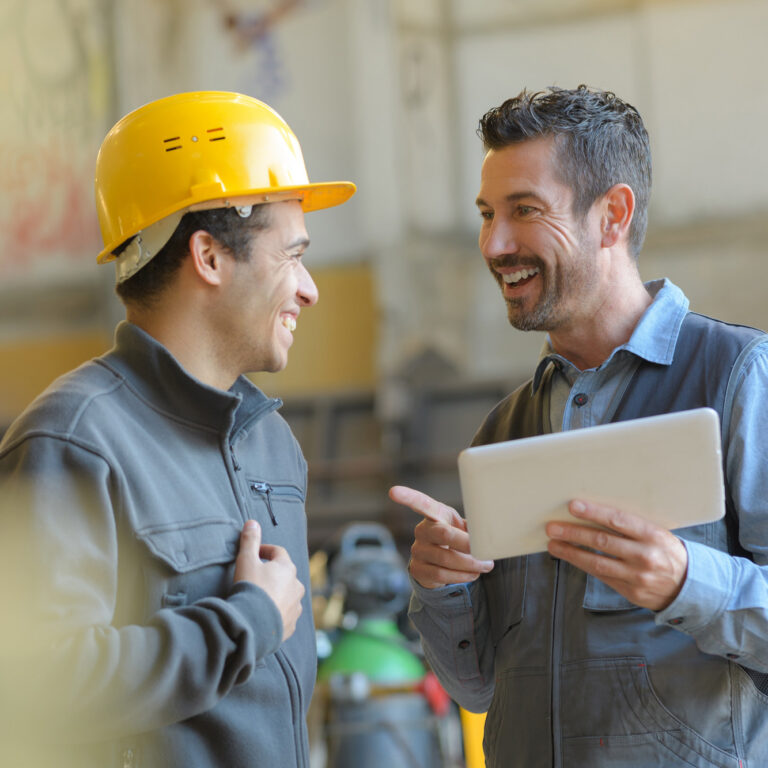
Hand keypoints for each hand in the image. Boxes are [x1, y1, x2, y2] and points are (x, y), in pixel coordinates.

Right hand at [234, 520, 304, 639]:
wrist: (252, 625)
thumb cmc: (250, 588)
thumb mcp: (246, 560)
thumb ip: (250, 541)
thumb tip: (252, 522)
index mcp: (287, 568)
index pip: (278, 552)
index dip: (265, 550)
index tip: (254, 554)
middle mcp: (296, 586)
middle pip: (285, 574)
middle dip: (272, 573)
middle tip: (255, 577)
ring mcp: (295, 606)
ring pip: (287, 595)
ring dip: (277, 594)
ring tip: (260, 598)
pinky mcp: (291, 625)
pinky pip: (285, 614)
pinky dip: (277, 612)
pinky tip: (264, 615)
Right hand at [389, 485, 493, 588]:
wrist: (444, 562)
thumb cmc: (458, 537)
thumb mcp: (465, 526)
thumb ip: (476, 527)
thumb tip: (492, 536)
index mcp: (434, 514)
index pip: (420, 503)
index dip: (407, 496)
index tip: (393, 491)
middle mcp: (422, 530)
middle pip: (444, 535)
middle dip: (467, 545)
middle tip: (485, 553)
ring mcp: (417, 550)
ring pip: (446, 559)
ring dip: (470, 565)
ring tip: (485, 565)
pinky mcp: (417, 569)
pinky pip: (441, 575)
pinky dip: (462, 576)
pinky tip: (473, 573)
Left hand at [546, 500, 687, 610]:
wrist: (692, 587)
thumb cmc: (667, 551)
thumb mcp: (658, 533)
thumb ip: (632, 526)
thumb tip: (595, 513)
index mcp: (653, 535)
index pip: (618, 521)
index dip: (594, 513)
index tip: (573, 506)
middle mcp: (645, 556)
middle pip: (602, 542)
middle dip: (574, 533)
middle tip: (552, 527)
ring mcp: (637, 577)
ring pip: (597, 563)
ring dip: (571, 552)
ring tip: (553, 544)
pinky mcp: (631, 592)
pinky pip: (602, 577)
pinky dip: (583, 565)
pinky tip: (569, 556)